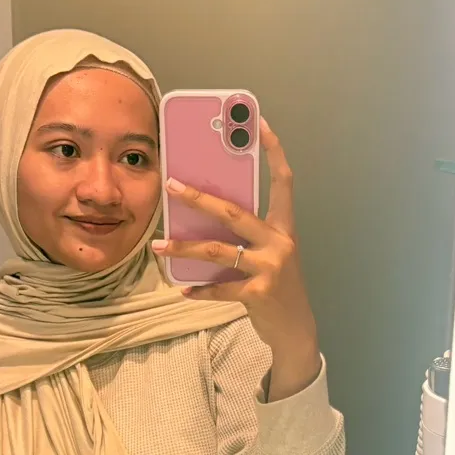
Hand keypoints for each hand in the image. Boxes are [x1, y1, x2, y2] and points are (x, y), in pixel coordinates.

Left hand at [151, 118, 320, 398]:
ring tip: (158, 247)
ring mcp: (270, 269)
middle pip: (235, 213)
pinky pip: (220, 288)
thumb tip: (206, 216)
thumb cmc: (278, 286)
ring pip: (218, 251)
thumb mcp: (271, 255)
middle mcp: (280, 243)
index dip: (274, 153)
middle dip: (199, 198)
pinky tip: (184, 289)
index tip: (259, 124)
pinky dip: (200, 289)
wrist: (296, 330)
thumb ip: (249, 236)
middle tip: (171, 185)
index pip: (284, 183)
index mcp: (284, 228)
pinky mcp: (258, 294)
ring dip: (184, 248)